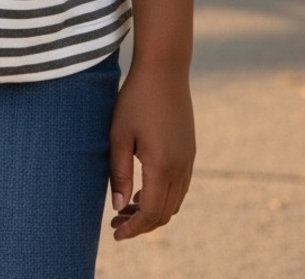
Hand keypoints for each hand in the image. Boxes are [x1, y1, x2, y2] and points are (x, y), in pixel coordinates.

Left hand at [107, 61, 195, 240]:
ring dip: (152, 211)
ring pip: (174, 202)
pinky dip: (162, 196)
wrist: (164, 70)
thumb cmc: (135, 100)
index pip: (150, 213)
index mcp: (162, 166)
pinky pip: (179, 186)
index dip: (133, 228)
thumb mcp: (120, 135)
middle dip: (141, 224)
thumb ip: (120, 173)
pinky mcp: (189, 151)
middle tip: (115, 222)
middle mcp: (181, 167)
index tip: (115, 234)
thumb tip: (119, 208)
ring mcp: (188, 160)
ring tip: (125, 208)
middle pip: (164, 213)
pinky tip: (143, 189)